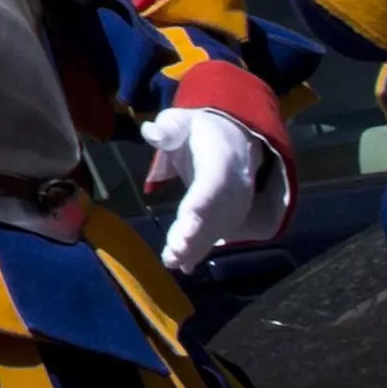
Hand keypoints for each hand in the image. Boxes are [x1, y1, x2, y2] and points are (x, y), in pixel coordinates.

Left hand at [146, 104, 274, 275]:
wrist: (236, 142)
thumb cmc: (202, 132)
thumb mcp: (184, 121)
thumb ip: (168, 127)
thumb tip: (150, 130)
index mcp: (222, 159)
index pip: (214, 182)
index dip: (202, 202)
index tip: (186, 217)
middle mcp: (235, 187)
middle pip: (216, 214)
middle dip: (196, 234)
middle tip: (176, 251)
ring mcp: (235, 205)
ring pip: (216, 230)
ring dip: (195, 248)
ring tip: (173, 261)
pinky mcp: (229, 217)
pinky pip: (214, 236)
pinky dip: (199, 251)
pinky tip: (182, 266)